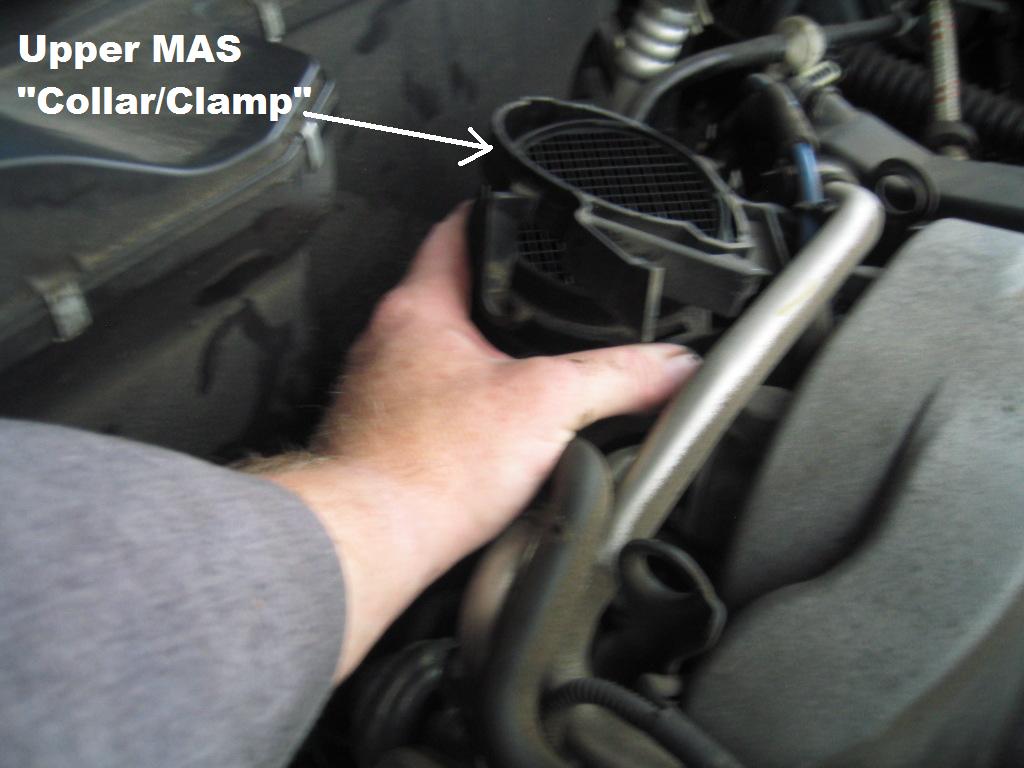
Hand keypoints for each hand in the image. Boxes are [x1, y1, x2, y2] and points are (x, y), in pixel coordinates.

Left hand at [267, 203, 699, 678]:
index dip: (489, 214)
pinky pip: (427, 409)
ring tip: (521, 370)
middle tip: (532, 298)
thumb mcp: (547, 406)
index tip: (509, 209)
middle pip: (445, 296)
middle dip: (492, 298)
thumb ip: (617, 378)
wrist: (370, 541)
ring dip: (477, 359)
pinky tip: (489, 438)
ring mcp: (376, 394)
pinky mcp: (378, 441)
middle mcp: (386, 345)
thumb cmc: (427, 469)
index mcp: (418, 311)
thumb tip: (671, 367)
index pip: (453, 234)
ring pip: (436, 357)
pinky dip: (461, 412)